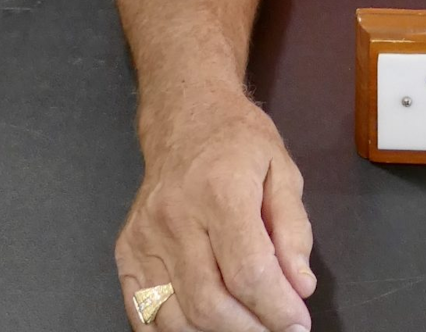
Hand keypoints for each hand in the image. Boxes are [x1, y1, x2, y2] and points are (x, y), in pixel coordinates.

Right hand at [116, 88, 315, 331]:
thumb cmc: (239, 141)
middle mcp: (176, 217)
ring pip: (176, 316)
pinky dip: (175, 330)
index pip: (248, 271)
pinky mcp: (125, 252)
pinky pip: (143, 313)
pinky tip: (203, 325)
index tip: (297, 325)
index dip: (276, 308)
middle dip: (250, 329)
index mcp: (221, 191)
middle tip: (276, 329)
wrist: (185, 116)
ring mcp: (144, 238)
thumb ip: (294, 229)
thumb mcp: (282, 170)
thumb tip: (300, 286)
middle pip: (210, 303)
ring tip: (247, 326)